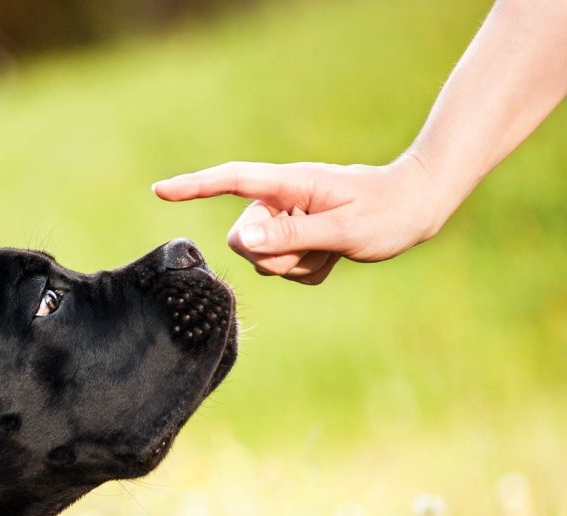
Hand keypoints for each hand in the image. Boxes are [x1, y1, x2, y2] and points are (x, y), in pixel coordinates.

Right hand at [153, 154, 444, 284]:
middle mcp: (282, 200)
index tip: (160, 190)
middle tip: (318, 249)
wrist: (418, 206)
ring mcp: (289, 220)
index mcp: (288, 184)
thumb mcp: (341, 230)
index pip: (231, 182)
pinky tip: (334, 256)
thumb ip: (289, 235)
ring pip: (264, 260)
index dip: (193, 186)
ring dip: (296, 265)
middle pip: (245, 239)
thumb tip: (240, 239)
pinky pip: (285, 270)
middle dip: (274, 256)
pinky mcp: (299, 239)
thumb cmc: (387, 212)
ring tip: (332, 250)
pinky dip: (308, 271)